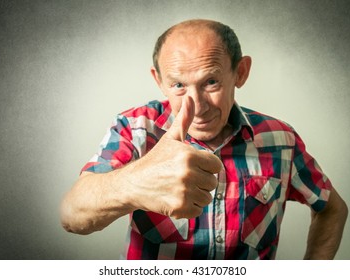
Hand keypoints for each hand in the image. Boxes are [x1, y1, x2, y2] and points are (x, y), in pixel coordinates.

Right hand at [126, 95, 222, 218]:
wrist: (133, 184)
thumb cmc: (154, 161)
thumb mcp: (170, 138)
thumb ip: (184, 119)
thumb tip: (190, 97)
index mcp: (189, 155)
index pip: (216, 165)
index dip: (205, 166)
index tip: (192, 167)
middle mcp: (188, 173)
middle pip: (212, 182)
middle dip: (200, 181)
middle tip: (182, 178)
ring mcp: (184, 192)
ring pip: (207, 197)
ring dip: (196, 195)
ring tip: (179, 188)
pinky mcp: (179, 208)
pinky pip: (198, 210)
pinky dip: (189, 207)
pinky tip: (176, 198)